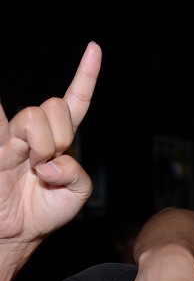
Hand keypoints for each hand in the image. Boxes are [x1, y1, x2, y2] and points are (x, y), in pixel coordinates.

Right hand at [0, 42, 99, 266]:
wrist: (18, 233)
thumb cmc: (46, 210)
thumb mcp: (77, 193)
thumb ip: (77, 173)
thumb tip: (52, 162)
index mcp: (60, 137)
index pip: (74, 100)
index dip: (86, 75)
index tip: (95, 47)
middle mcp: (35, 131)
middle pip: (54, 107)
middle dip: (60, 136)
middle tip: (50, 166)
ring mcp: (12, 137)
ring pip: (33, 117)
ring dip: (42, 147)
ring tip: (34, 170)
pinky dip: (15, 133)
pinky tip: (18, 146)